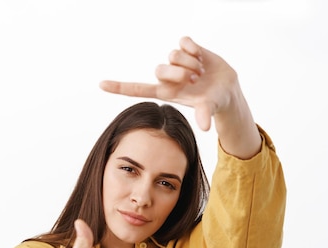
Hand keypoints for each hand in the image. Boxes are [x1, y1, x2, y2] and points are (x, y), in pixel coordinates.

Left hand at [100, 36, 239, 131]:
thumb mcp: (209, 108)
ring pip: (173, 54)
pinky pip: (184, 42)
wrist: (226, 88)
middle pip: (160, 68)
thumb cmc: (213, 101)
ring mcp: (176, 62)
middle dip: (180, 73)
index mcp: (166, 92)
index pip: (137, 89)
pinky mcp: (187, 49)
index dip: (119, 87)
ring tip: (201, 73)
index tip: (101, 85)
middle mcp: (168, 77)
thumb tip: (206, 126)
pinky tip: (202, 57)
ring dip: (191, 63)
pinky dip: (194, 48)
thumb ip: (205, 114)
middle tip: (194, 80)